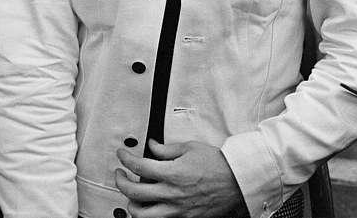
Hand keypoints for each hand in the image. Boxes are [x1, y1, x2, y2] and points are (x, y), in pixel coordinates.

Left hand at [115, 139, 246, 217]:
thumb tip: (151, 146)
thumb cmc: (217, 164)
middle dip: (121, 181)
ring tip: (132, 193)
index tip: (122, 155)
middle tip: (120, 173)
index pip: (138, 166)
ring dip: (132, 203)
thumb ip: (166, 149)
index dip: (125, 159)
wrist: (236, 181)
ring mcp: (177, 210)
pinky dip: (150, 214)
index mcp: (172, 173)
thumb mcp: (189, 148)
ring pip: (142, 214)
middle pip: (134, 192)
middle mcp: (172, 194)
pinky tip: (149, 205)